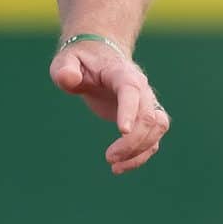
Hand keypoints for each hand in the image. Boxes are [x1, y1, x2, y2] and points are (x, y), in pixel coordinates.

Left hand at [50, 41, 169, 173]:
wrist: (99, 56)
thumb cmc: (81, 60)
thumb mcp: (66, 60)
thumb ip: (65, 69)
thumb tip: (69, 79)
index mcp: (122, 72)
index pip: (131, 90)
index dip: (129, 110)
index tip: (122, 131)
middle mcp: (141, 87)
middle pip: (148, 114)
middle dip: (132, 140)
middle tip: (109, 158)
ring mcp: (146, 102)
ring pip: (157, 127)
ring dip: (140, 150)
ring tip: (114, 165)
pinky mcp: (144, 117)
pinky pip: (153, 138)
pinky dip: (141, 155)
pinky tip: (119, 168)